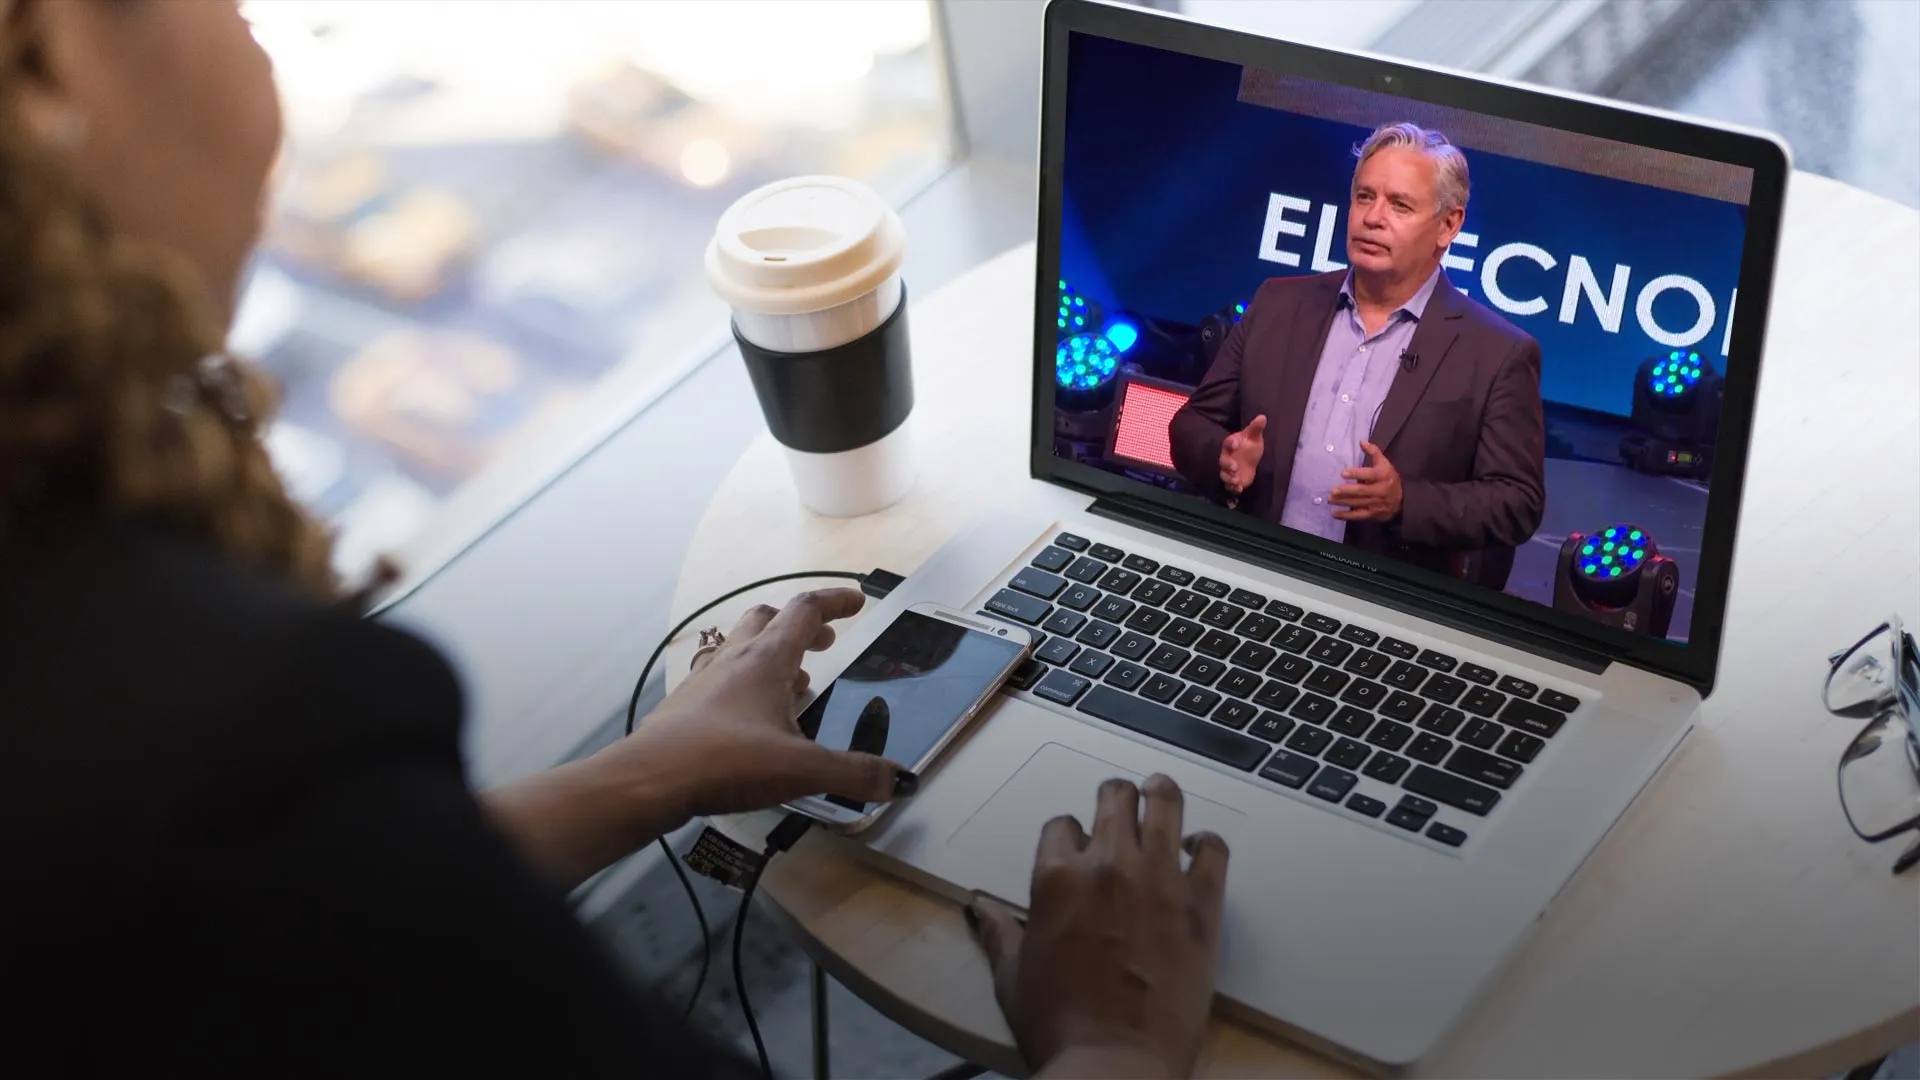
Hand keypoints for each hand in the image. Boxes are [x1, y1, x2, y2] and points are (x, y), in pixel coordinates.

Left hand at [626, 589, 911, 820]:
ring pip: (740, 646)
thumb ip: (854, 774)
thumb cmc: (726, 762)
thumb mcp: (802, 769)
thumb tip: (900, 781)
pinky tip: (752, 718)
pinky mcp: (685, 706)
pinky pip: (720, 677)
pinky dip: (744, 683)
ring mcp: (704, 680)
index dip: (835, 601)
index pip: (806, 611)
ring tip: (794, 684)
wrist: (649, 780)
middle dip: (800, 625)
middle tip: (824, 643)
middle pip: (767, 618)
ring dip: (771, 653)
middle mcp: (734, 659)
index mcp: (766, 659)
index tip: (857, 601)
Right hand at [969, 775, 1229, 1078]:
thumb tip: (978, 907)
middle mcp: (1108, 865)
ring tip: (1161, 792)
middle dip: (1115, 797)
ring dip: (1161, 794)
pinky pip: (1213, 850)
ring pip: (1165, 804)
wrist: (1115, 1061)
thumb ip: (998, 933)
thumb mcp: (1012, 976)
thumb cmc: (1059, 1023)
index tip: (1077, 849)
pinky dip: (1206, 842)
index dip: (1069, 835)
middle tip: (1120, 804)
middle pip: (1114, 798)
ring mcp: (1159, 880)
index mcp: (1056, 877)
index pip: (1062, 825)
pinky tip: (1199, 847)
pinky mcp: (1201, 904)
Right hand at [1218, 414, 1265, 495]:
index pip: (1228, 443)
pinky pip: (1230, 485)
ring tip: (1235, 481)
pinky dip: (1233, 488)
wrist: (1250, 460)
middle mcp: (1227, 458)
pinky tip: (1239, 489)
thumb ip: (1256, 428)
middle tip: (1234, 467)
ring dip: (1229, 479)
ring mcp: (1229, 470)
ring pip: (1224, 475)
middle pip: (1223, 462)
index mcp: (1231, 445)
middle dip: (1227, 465)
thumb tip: (1262, 417)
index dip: (1231, 443)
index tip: (1236, 443)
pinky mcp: (1233, 480)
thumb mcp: (1254, 437)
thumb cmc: (1250, 445)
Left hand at [1330, 440, 1402, 521]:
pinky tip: (1334, 513)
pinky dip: (1346, 515)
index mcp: (1383, 476)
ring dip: (1343, 502)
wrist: (1403, 499)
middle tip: (1333, 490)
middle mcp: (1380, 490)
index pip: (1369, 474)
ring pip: (1358, 503)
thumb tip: (1362, 441)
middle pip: (1361, 491)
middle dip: (1346, 491)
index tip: (1343, 473)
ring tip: (1330, 499)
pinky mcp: (1372, 514)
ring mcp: (1376, 503)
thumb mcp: (1384, 463)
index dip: (1356, 474)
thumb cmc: (1389, 478)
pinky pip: (1358, 515)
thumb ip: (1374, 452)